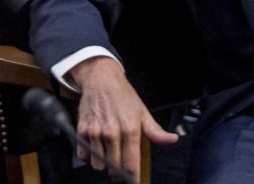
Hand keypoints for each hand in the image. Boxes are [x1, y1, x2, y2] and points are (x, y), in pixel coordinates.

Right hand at [70, 57, 177, 180]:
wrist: (101, 79)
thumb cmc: (123, 95)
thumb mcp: (142, 111)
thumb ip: (155, 131)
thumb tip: (171, 140)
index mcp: (130, 129)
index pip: (131, 166)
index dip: (132, 179)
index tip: (133, 181)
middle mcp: (112, 133)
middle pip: (114, 169)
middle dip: (118, 172)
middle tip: (121, 166)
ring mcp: (95, 132)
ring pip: (98, 165)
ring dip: (103, 165)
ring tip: (109, 154)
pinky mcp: (82, 131)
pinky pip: (84, 156)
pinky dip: (89, 157)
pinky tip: (96, 147)